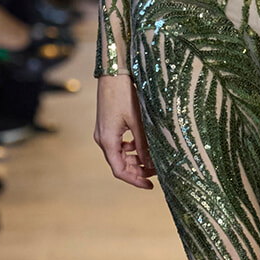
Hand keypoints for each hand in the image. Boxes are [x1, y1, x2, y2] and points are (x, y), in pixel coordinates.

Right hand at [94, 72, 155, 188]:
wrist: (113, 73)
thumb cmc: (125, 94)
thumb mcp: (138, 121)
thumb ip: (143, 144)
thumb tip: (151, 164)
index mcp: (108, 140)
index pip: (120, 171)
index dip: (135, 180)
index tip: (150, 185)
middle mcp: (102, 139)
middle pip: (119, 164)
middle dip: (137, 170)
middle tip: (156, 172)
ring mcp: (103, 132)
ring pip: (119, 155)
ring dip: (135, 160)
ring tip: (152, 160)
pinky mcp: (107, 126)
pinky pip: (118, 144)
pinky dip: (130, 149)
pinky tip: (141, 145)